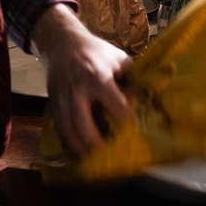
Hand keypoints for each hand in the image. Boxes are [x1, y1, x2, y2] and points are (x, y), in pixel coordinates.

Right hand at [30, 4, 132, 155]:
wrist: (62, 42)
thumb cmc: (95, 51)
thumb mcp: (118, 59)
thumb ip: (132, 79)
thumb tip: (152, 99)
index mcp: (97, 77)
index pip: (115, 106)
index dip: (127, 122)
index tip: (137, 133)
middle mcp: (77, 91)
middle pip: (84, 125)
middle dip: (97, 145)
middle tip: (111, 157)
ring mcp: (62, 99)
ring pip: (68, 131)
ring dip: (81, 150)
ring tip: (94, 162)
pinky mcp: (53, 104)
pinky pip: (60, 130)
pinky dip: (68, 144)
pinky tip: (79, 154)